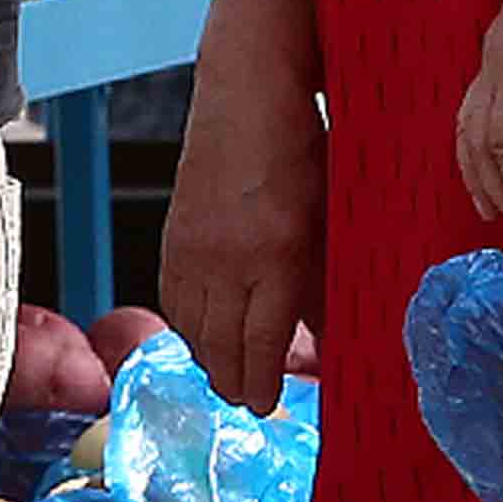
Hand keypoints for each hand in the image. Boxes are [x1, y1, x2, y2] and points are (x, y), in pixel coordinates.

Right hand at [159, 73, 323, 415]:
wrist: (247, 93)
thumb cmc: (302, 147)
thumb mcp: (330, 221)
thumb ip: (324, 285)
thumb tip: (326, 338)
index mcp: (273, 256)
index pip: (260, 343)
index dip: (261, 384)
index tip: (266, 407)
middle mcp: (225, 258)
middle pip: (218, 344)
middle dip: (232, 381)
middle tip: (248, 401)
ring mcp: (192, 247)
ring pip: (189, 326)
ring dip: (206, 358)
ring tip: (225, 375)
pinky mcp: (173, 233)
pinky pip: (172, 296)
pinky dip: (184, 324)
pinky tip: (200, 332)